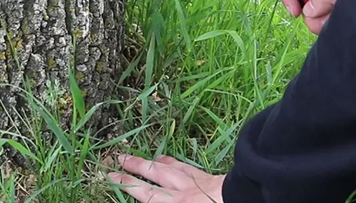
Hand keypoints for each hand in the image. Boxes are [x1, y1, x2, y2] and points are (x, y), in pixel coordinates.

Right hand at [107, 154, 224, 202]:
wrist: (244, 199)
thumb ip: (162, 199)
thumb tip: (149, 193)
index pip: (145, 193)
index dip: (126, 183)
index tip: (110, 174)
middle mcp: (182, 191)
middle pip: (155, 175)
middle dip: (135, 166)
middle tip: (119, 157)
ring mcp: (197, 181)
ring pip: (172, 168)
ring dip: (156, 161)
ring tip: (146, 157)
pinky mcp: (210, 178)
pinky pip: (190, 167)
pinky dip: (178, 162)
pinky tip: (173, 160)